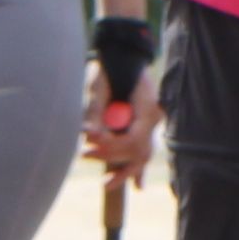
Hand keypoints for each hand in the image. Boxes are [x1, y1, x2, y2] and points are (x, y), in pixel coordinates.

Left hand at [80, 60, 161, 180]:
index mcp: (146, 108)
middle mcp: (152, 117)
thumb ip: (95, 112)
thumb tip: (88, 136)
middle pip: (137, 151)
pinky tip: (138, 186)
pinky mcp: (144, 124)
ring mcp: (150, 122)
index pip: (133, 140)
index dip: (111, 146)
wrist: (122, 53)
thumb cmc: (110, 66)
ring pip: (142, 154)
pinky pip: (143, 149)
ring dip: (125, 170)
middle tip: (86, 155)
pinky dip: (137, 168)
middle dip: (111, 156)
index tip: (91, 146)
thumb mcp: (98, 87)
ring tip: (107, 184)